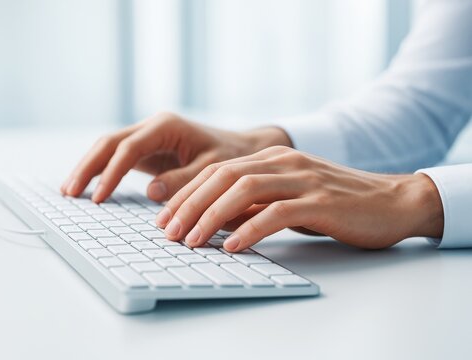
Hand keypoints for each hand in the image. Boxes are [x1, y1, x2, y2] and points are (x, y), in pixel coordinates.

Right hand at [61, 112, 291, 202]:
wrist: (242, 148)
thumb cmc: (232, 157)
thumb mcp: (213, 169)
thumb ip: (184, 179)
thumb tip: (152, 192)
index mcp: (166, 126)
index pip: (129, 148)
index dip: (111, 173)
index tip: (98, 197)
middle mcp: (153, 127)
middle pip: (109, 143)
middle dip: (87, 167)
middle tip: (69, 192)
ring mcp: (148, 136)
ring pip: (108, 148)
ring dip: (89, 168)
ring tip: (69, 191)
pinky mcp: (148, 150)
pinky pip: (118, 158)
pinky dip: (102, 171)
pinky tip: (89, 186)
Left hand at [156, 146, 443, 251]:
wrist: (392, 200)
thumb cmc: (337, 203)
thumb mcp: (289, 197)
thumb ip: (255, 203)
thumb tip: (216, 220)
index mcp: (273, 158)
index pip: (217, 170)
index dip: (186, 193)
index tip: (164, 218)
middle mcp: (284, 162)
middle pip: (223, 176)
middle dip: (189, 204)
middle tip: (168, 231)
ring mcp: (303, 179)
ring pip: (244, 190)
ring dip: (212, 216)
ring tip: (192, 241)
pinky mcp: (321, 201)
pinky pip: (277, 213)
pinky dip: (251, 229)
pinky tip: (233, 246)